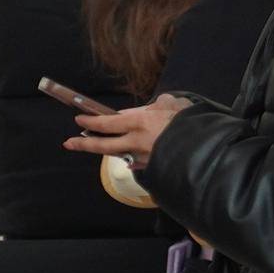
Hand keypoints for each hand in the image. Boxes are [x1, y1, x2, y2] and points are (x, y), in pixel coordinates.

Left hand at [64, 94, 189, 170]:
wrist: (204, 150)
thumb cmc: (190, 124)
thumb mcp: (176, 105)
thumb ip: (161, 104)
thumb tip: (157, 104)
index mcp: (138, 122)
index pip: (105, 122)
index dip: (90, 121)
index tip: (79, 119)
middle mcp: (134, 142)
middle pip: (102, 144)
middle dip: (83, 143)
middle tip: (69, 143)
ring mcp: (142, 158)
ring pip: (118, 154)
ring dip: (108, 150)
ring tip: (102, 147)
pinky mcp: (152, 168)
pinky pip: (137, 162)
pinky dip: (133, 158)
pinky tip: (136, 156)